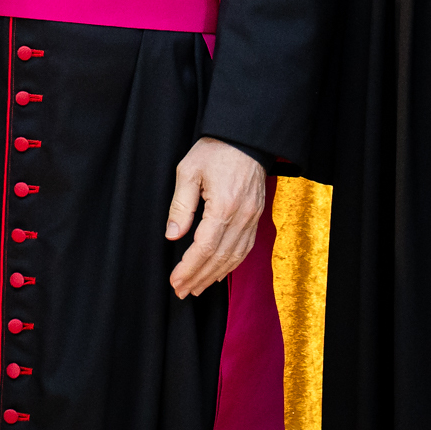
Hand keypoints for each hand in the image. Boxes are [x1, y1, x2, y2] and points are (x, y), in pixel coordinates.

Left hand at [164, 138, 264, 298]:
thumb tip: (173, 235)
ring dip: (214, 275)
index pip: (205, 247)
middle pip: (220, 257)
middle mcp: (242, 216)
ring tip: (196, 288)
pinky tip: (218, 272)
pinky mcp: (256, 216)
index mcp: (224, 205)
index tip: (175, 280)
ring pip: (234, 257)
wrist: (245, 138)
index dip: (189, 268)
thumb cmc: (215, 150)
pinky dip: (231, 264)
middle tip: (181, 291)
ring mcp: (252, 217)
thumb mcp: (188, 171)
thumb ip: (180, 205)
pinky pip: (245, 248)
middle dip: (199, 277)